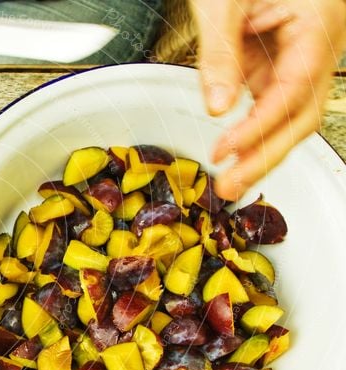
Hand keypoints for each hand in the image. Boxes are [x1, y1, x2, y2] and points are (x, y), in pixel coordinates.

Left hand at [191, 0, 345, 199]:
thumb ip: (220, 53)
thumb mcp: (223, 1)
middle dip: (266, 155)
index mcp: (317, 24)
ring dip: (262, 150)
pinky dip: (255, 131)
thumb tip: (216, 105)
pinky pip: (275, 104)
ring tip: (229, 181)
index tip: (226, 149)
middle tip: (231, 185)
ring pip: (292, 116)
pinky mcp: (283, 63)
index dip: (259, 126)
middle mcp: (318, 46)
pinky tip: (234, 153)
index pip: (293, 89)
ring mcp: (303, 57)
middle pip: (302, 114)